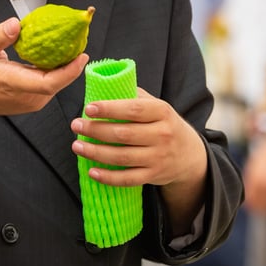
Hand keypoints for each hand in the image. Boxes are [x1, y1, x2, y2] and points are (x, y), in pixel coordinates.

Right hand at [0, 18, 88, 143]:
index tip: (82, 54)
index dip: (69, 70)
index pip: (49, 82)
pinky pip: (49, 85)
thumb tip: (15, 24)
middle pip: (58, 82)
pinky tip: (57, 53)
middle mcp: (25, 96)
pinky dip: (56, 70)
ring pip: (56, 84)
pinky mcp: (31, 101)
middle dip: (72, 62)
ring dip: (66, 65)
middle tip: (79, 37)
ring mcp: (30, 102)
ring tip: (72, 43)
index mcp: (13, 83)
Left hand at [71, 88, 206, 189]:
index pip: (133, 109)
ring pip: (122, 157)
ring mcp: (158, 157)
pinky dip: (108, 177)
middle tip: (76, 125)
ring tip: (77, 146)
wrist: (189, 154)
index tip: (88, 108)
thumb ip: (134, 96)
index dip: (109, 109)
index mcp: (162, 112)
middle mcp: (162, 135)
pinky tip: (91, 172)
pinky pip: (128, 179)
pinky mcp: (153, 175)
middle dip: (95, 130)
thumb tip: (103, 86)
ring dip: (96, 152)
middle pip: (123, 134)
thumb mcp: (157, 106)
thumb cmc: (164, 124)